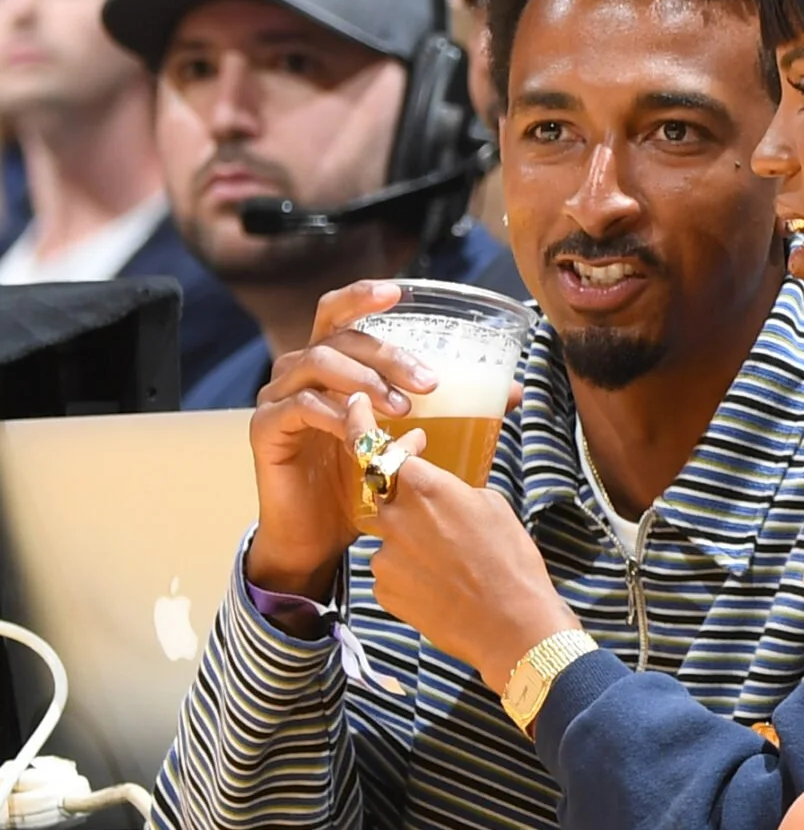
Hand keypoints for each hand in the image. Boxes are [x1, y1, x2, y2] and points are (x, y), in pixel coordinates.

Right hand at [244, 281, 432, 597]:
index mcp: (332, 363)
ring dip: (366, 380)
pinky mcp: (264, 428)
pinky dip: (334, 414)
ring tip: (404, 409)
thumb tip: (511, 392)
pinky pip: (299, 407)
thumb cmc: (364, 480)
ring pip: (318, 363)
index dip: (363, 297)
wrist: (320, 536)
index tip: (398, 293)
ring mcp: (278, 397)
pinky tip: (360, 429)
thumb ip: (450, 410)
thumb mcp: (411, 438)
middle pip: (339, 338)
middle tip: (429, 382)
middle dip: (387, 354)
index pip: (339, 313)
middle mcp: (299, 371)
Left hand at [358, 405, 575, 690]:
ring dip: (411, 541)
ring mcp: (384, 555)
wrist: (511, 625)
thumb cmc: (512, 561)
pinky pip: (389, 569)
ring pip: (388, 535)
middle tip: (438, 517)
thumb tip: (444, 492)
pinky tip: (441, 585)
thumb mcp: (493, 507)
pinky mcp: (382, 589)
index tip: (356, 407)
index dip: (360, 423)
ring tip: (452, 563)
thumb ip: (455, 491)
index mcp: (425, 487)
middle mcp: (395, 517)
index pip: (376, 446)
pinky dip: (409, 572)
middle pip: (382, 493)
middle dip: (403, 499)